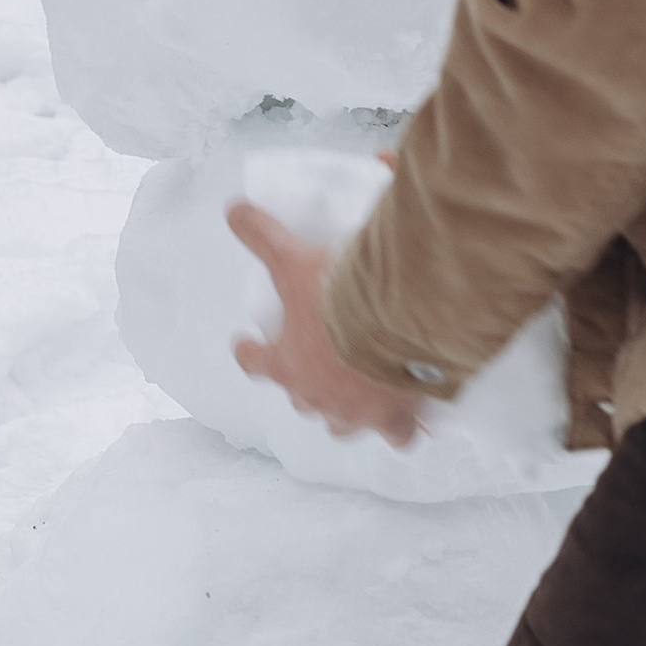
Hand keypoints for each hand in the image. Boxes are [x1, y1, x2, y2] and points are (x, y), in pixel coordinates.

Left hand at [228, 202, 422, 444]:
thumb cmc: (340, 297)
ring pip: (343, 424)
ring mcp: (355, 413)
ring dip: (348, 412)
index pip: (257, 364)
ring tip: (360, 398)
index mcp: (287, 363)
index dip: (251, 354)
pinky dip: (402, 427)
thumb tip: (234, 209)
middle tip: (319, 366)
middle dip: (308, 386)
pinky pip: (398, 435)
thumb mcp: (294, 260)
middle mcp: (316, 396)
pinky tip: (411, 418)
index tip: (247, 346)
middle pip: (303, 400)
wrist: (396, 320)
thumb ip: (263, 236)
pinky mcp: (394, 419)